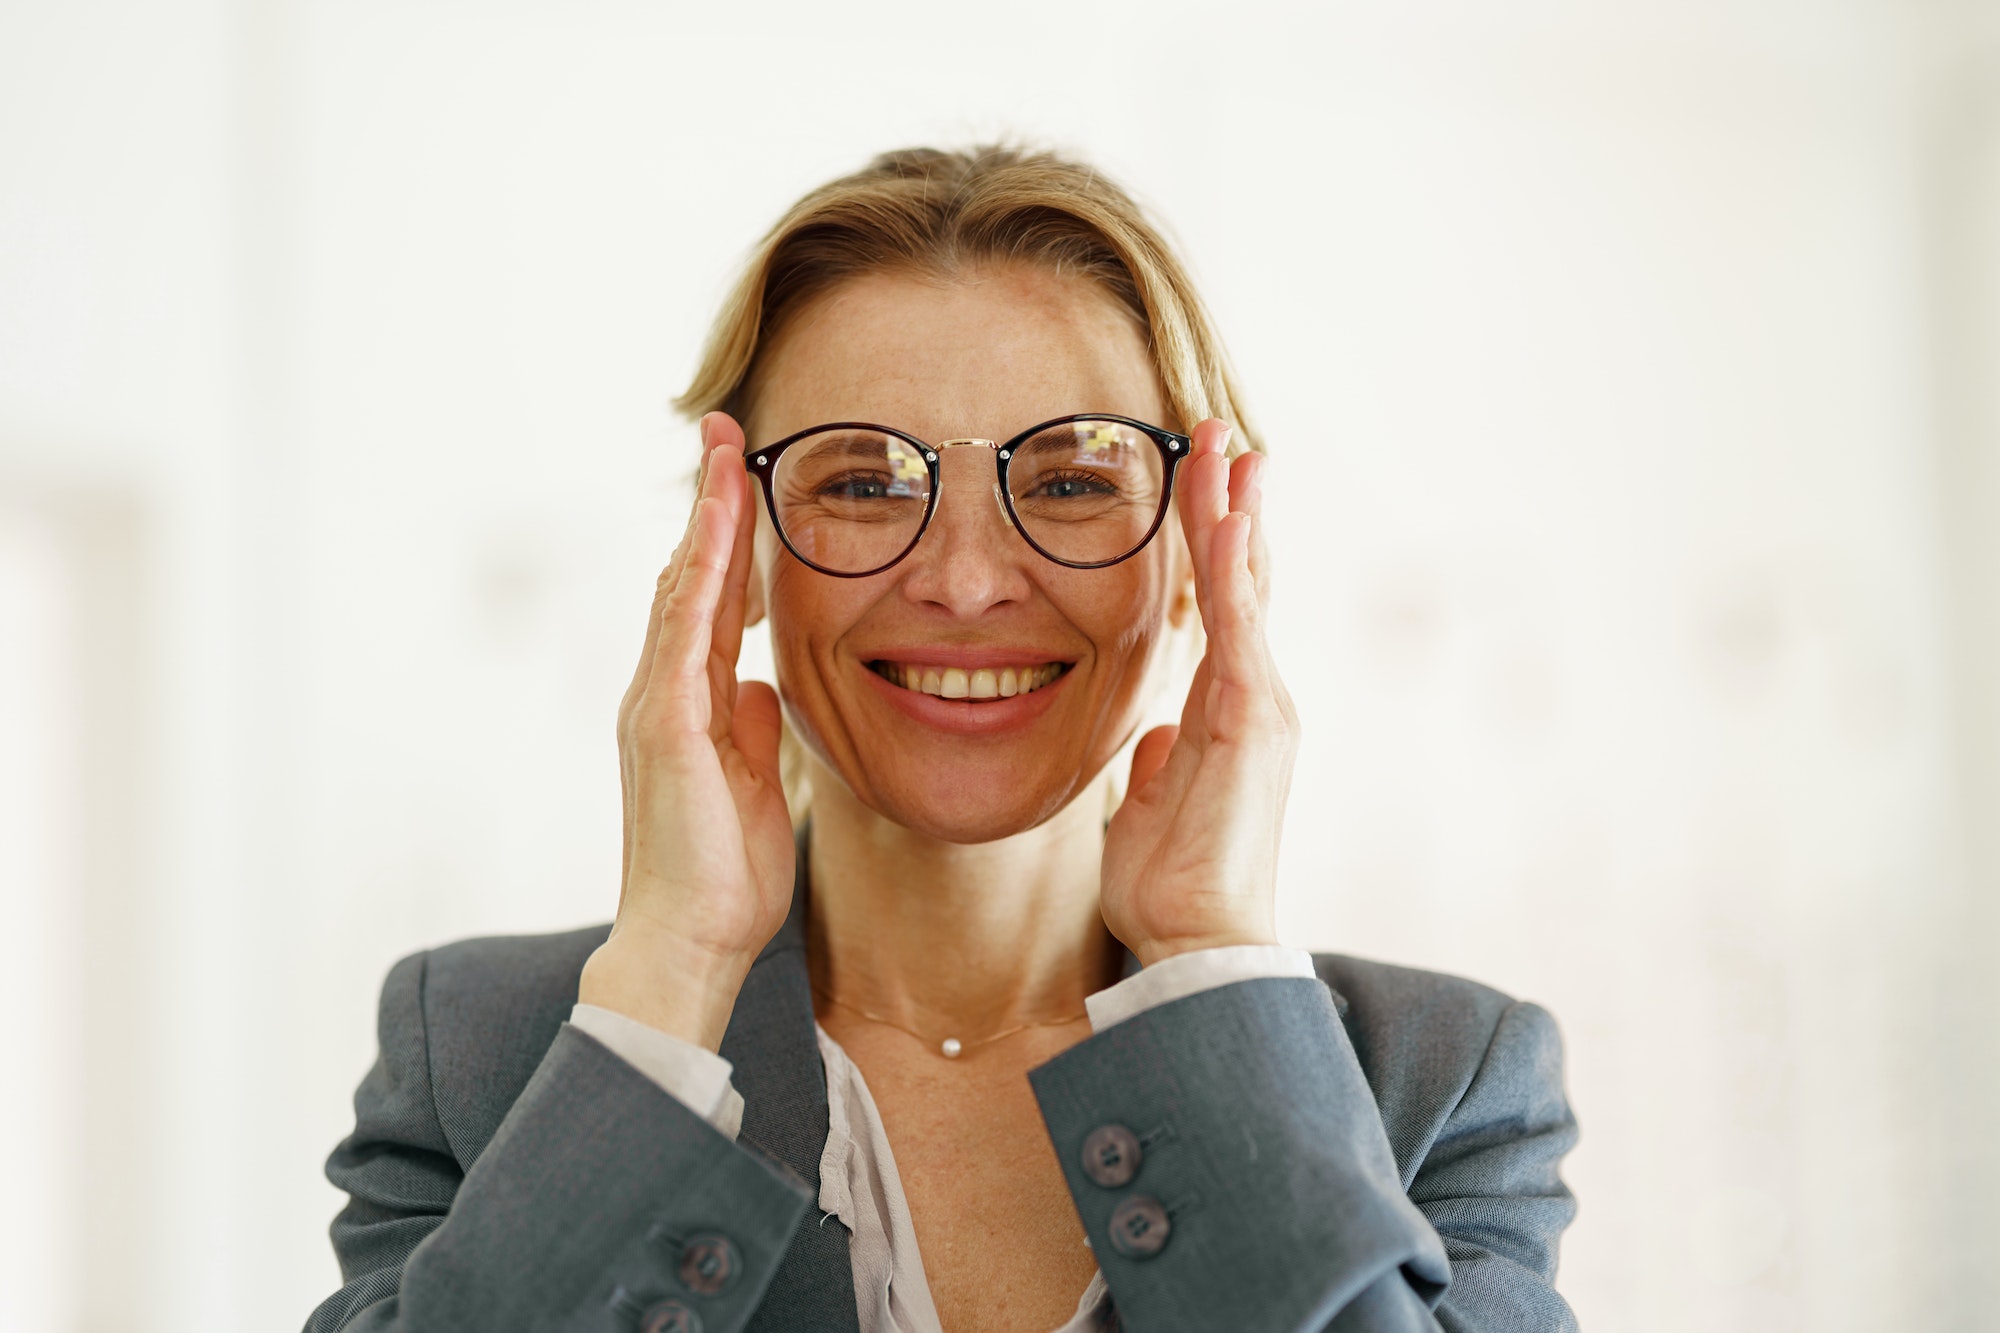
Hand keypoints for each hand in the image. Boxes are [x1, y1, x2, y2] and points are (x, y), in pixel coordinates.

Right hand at [578, 412, 794, 1049]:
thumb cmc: (723, 874)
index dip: (723, 535)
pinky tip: (715, 530)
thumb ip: (754, 728)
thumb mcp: (754, 782)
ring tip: (723, 453)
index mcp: (686, 702)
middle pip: (685, 574)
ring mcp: (657, 704)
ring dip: (704, 517)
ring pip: (680, 588)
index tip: (742, 474)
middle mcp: (661, 690)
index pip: (706, 598)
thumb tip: (766, 686)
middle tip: (725, 432)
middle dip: (707, 501)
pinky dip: (699, 577)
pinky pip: (682, 633)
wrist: (690, 941)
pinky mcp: (665, 726)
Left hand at [1098, 419, 1297, 965]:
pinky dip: (1233, 569)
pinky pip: (1240, 628)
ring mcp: (1260, 704)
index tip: (1201, 482)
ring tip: (1226, 446)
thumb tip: (1153, 737)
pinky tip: (1227, 517)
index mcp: (1227, 710)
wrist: (1198, 943)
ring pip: (1249, 587)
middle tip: (1219, 434)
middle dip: (1230, 503)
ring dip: (1234, 512)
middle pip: (1246, 579)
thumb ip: (1155, 765)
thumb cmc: (1171, 886)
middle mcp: (1254, 696)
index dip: (1212, 543)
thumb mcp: (1145, 809)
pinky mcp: (1253, 720)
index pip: (1221, 607)